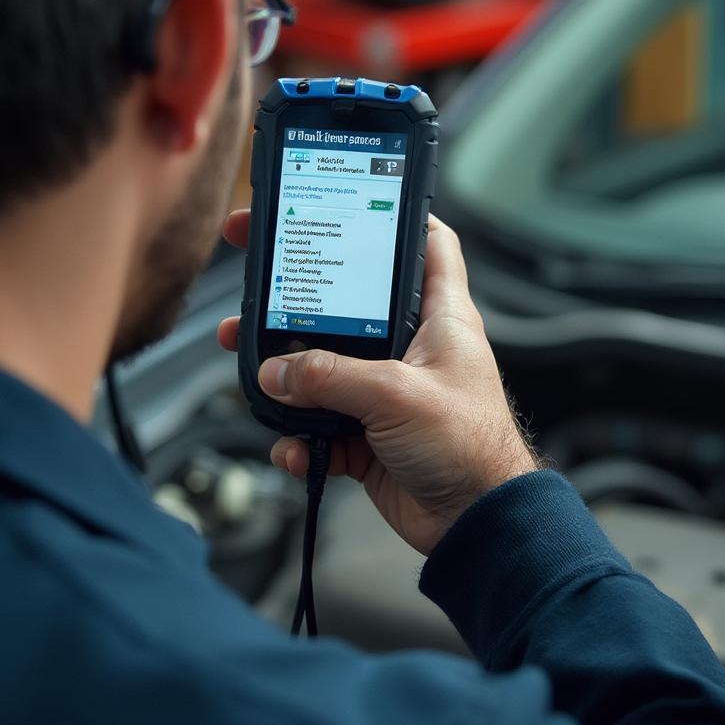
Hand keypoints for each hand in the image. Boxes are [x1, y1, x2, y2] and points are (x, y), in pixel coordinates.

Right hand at [218, 211, 538, 554]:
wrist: (475, 523)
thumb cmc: (470, 446)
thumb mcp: (396, 395)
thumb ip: (330, 378)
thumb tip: (277, 370)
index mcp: (439, 318)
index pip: (428, 244)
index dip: (395, 217)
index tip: (352, 201)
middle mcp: (412, 348)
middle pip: (349, 306)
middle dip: (303, 297)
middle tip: (259, 273)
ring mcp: (387, 392)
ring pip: (324, 369)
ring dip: (286, 375)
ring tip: (250, 367)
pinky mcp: (369, 435)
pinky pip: (321, 427)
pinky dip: (301, 438)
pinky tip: (295, 449)